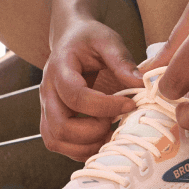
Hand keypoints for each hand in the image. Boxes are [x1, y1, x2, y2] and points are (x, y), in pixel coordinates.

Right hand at [41, 17, 142, 160]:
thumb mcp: (108, 40)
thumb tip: (142, 85)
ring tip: (109, 132)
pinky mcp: (51, 119)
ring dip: (85, 145)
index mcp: (59, 68)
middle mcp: (47, 91)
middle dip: (93, 131)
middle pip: (60, 126)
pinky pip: (58, 144)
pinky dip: (80, 149)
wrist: (70, 39)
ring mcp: (46, 108)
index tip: (130, 104)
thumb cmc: (89, 39)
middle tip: (114, 122)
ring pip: (55, 140)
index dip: (105, 106)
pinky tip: (101, 138)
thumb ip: (122, 60)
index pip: (76, 96)